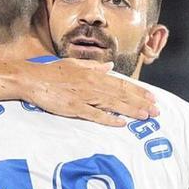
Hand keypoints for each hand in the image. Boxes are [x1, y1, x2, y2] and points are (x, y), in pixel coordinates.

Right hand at [18, 58, 158, 127]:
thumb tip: (109, 66)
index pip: (122, 83)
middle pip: (122, 94)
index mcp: (93, 74)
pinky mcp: (73, 107)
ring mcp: (83, 96)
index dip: (139, 91)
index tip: (152, 97)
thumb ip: (93, 66)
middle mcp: (92, 84)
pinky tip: (121, 123)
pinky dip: (109, 119)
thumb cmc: (52, 72)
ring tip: (146, 116)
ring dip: (131, 110)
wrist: (32, 78)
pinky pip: (95, 115)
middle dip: (141, 102)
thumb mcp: (74, 64)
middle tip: (157, 111)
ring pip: (113, 104)